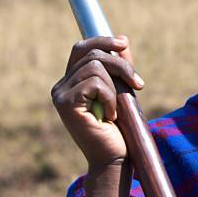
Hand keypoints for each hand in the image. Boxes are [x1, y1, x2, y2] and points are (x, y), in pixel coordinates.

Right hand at [51, 35, 143, 170]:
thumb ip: (119, 65)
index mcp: (71, 81)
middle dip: (120, 65)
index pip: (82, 47)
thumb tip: (122, 39)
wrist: (114, 157)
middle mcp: (60, 86)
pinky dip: (110, 97)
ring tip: (118, 108)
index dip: (103, 40)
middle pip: (92, 53)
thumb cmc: (119, 126)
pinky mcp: (66, 103)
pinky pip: (95, 83)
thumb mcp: (121, 89)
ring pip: (95, 66)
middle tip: (138, 85)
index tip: (124, 44)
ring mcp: (60, 95)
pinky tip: (111, 116)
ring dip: (116, 86)